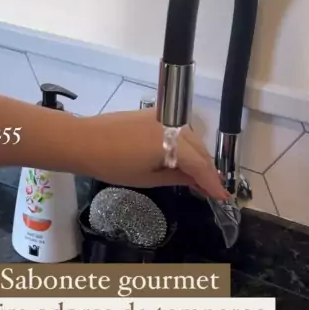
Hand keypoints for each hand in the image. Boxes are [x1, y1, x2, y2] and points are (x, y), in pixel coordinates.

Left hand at [83, 108, 228, 200]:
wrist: (83, 141)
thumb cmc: (112, 165)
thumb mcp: (148, 178)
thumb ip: (178, 177)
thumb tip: (199, 182)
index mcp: (172, 142)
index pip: (200, 164)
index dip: (213, 182)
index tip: (224, 196)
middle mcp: (173, 125)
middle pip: (199, 149)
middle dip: (207, 170)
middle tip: (212, 190)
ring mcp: (164, 116)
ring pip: (191, 138)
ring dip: (197, 157)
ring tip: (198, 178)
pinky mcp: (154, 113)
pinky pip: (178, 130)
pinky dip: (184, 145)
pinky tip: (182, 159)